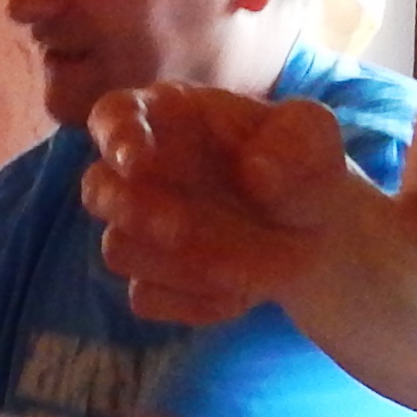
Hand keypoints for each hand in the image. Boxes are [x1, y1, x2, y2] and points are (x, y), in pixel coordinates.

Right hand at [81, 85, 358, 324]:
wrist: (320, 235)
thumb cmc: (304, 167)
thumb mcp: (315, 134)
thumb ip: (295, 135)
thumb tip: (255, 169)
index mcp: (168, 120)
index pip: (114, 116)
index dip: (115, 137)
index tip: (135, 160)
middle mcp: (142, 175)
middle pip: (96, 188)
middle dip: (126, 209)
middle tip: (176, 227)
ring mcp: (142, 231)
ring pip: (120, 249)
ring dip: (171, 262)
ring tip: (240, 265)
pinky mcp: (154, 280)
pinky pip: (147, 296)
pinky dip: (190, 300)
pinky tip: (241, 293)